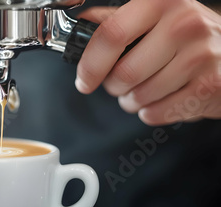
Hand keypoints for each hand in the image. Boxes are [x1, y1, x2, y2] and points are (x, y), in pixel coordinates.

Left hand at [76, 0, 220, 125]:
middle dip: (115, 87)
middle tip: (123, 83)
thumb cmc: (187, 36)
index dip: (90, 63)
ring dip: (133, 101)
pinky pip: (157, 113)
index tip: (84, 79)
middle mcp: (184, 24)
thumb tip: (81, 25)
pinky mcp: (209, 86)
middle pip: (123, 73)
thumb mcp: (155, 17)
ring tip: (147, 89)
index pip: (111, 35)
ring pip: (139, 97)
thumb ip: (117, 20)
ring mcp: (201, 56)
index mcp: (162, 2)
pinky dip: (152, 112)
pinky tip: (165, 98)